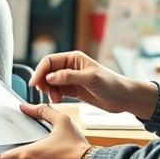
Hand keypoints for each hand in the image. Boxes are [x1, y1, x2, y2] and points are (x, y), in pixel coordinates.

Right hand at [31, 51, 155, 118]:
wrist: (124, 98)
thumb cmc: (112, 84)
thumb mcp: (90, 78)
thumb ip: (69, 76)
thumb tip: (50, 77)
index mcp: (74, 58)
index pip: (49, 61)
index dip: (40, 71)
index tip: (35, 83)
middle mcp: (71, 67)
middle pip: (47, 71)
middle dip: (43, 81)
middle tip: (42, 92)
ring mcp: (71, 79)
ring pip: (51, 82)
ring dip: (49, 90)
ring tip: (54, 98)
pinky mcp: (73, 90)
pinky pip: (57, 91)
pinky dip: (54, 95)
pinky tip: (58, 100)